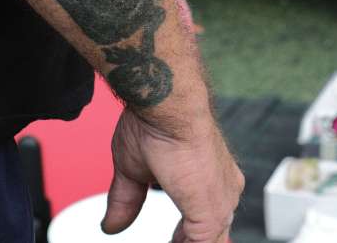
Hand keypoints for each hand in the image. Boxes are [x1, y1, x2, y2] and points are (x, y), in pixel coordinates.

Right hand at [102, 108, 244, 242]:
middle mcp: (223, 191)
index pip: (206, 223)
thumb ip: (128, 201)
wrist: (169, 107)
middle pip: (214, 236)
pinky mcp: (212, 213)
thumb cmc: (157, 122)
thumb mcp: (135, 171)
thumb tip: (112, 225)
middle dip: (184, 242)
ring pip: (211, 242)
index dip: (184, 238)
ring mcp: (221, 203)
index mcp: (211, 181)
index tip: (170, 240)